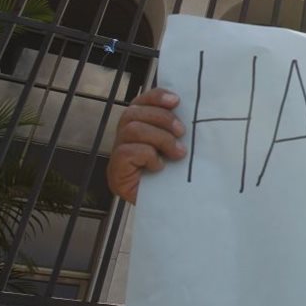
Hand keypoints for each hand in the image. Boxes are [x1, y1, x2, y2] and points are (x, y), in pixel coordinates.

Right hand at [107, 88, 186, 203]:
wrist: (171, 208)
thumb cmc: (176, 175)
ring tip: (177, 153)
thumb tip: (190, 107)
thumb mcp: (179, 146)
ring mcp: (117, 155)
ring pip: (133, 129)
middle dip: (162, 119)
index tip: (177, 101)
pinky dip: (148, 156)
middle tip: (182, 133)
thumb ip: (177, 128)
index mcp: (139, 126)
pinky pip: (127, 151)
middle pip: (134, 113)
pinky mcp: (115, 172)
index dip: (156, 97)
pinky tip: (159, 167)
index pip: (140, 101)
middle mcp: (123, 137)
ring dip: (160, 139)